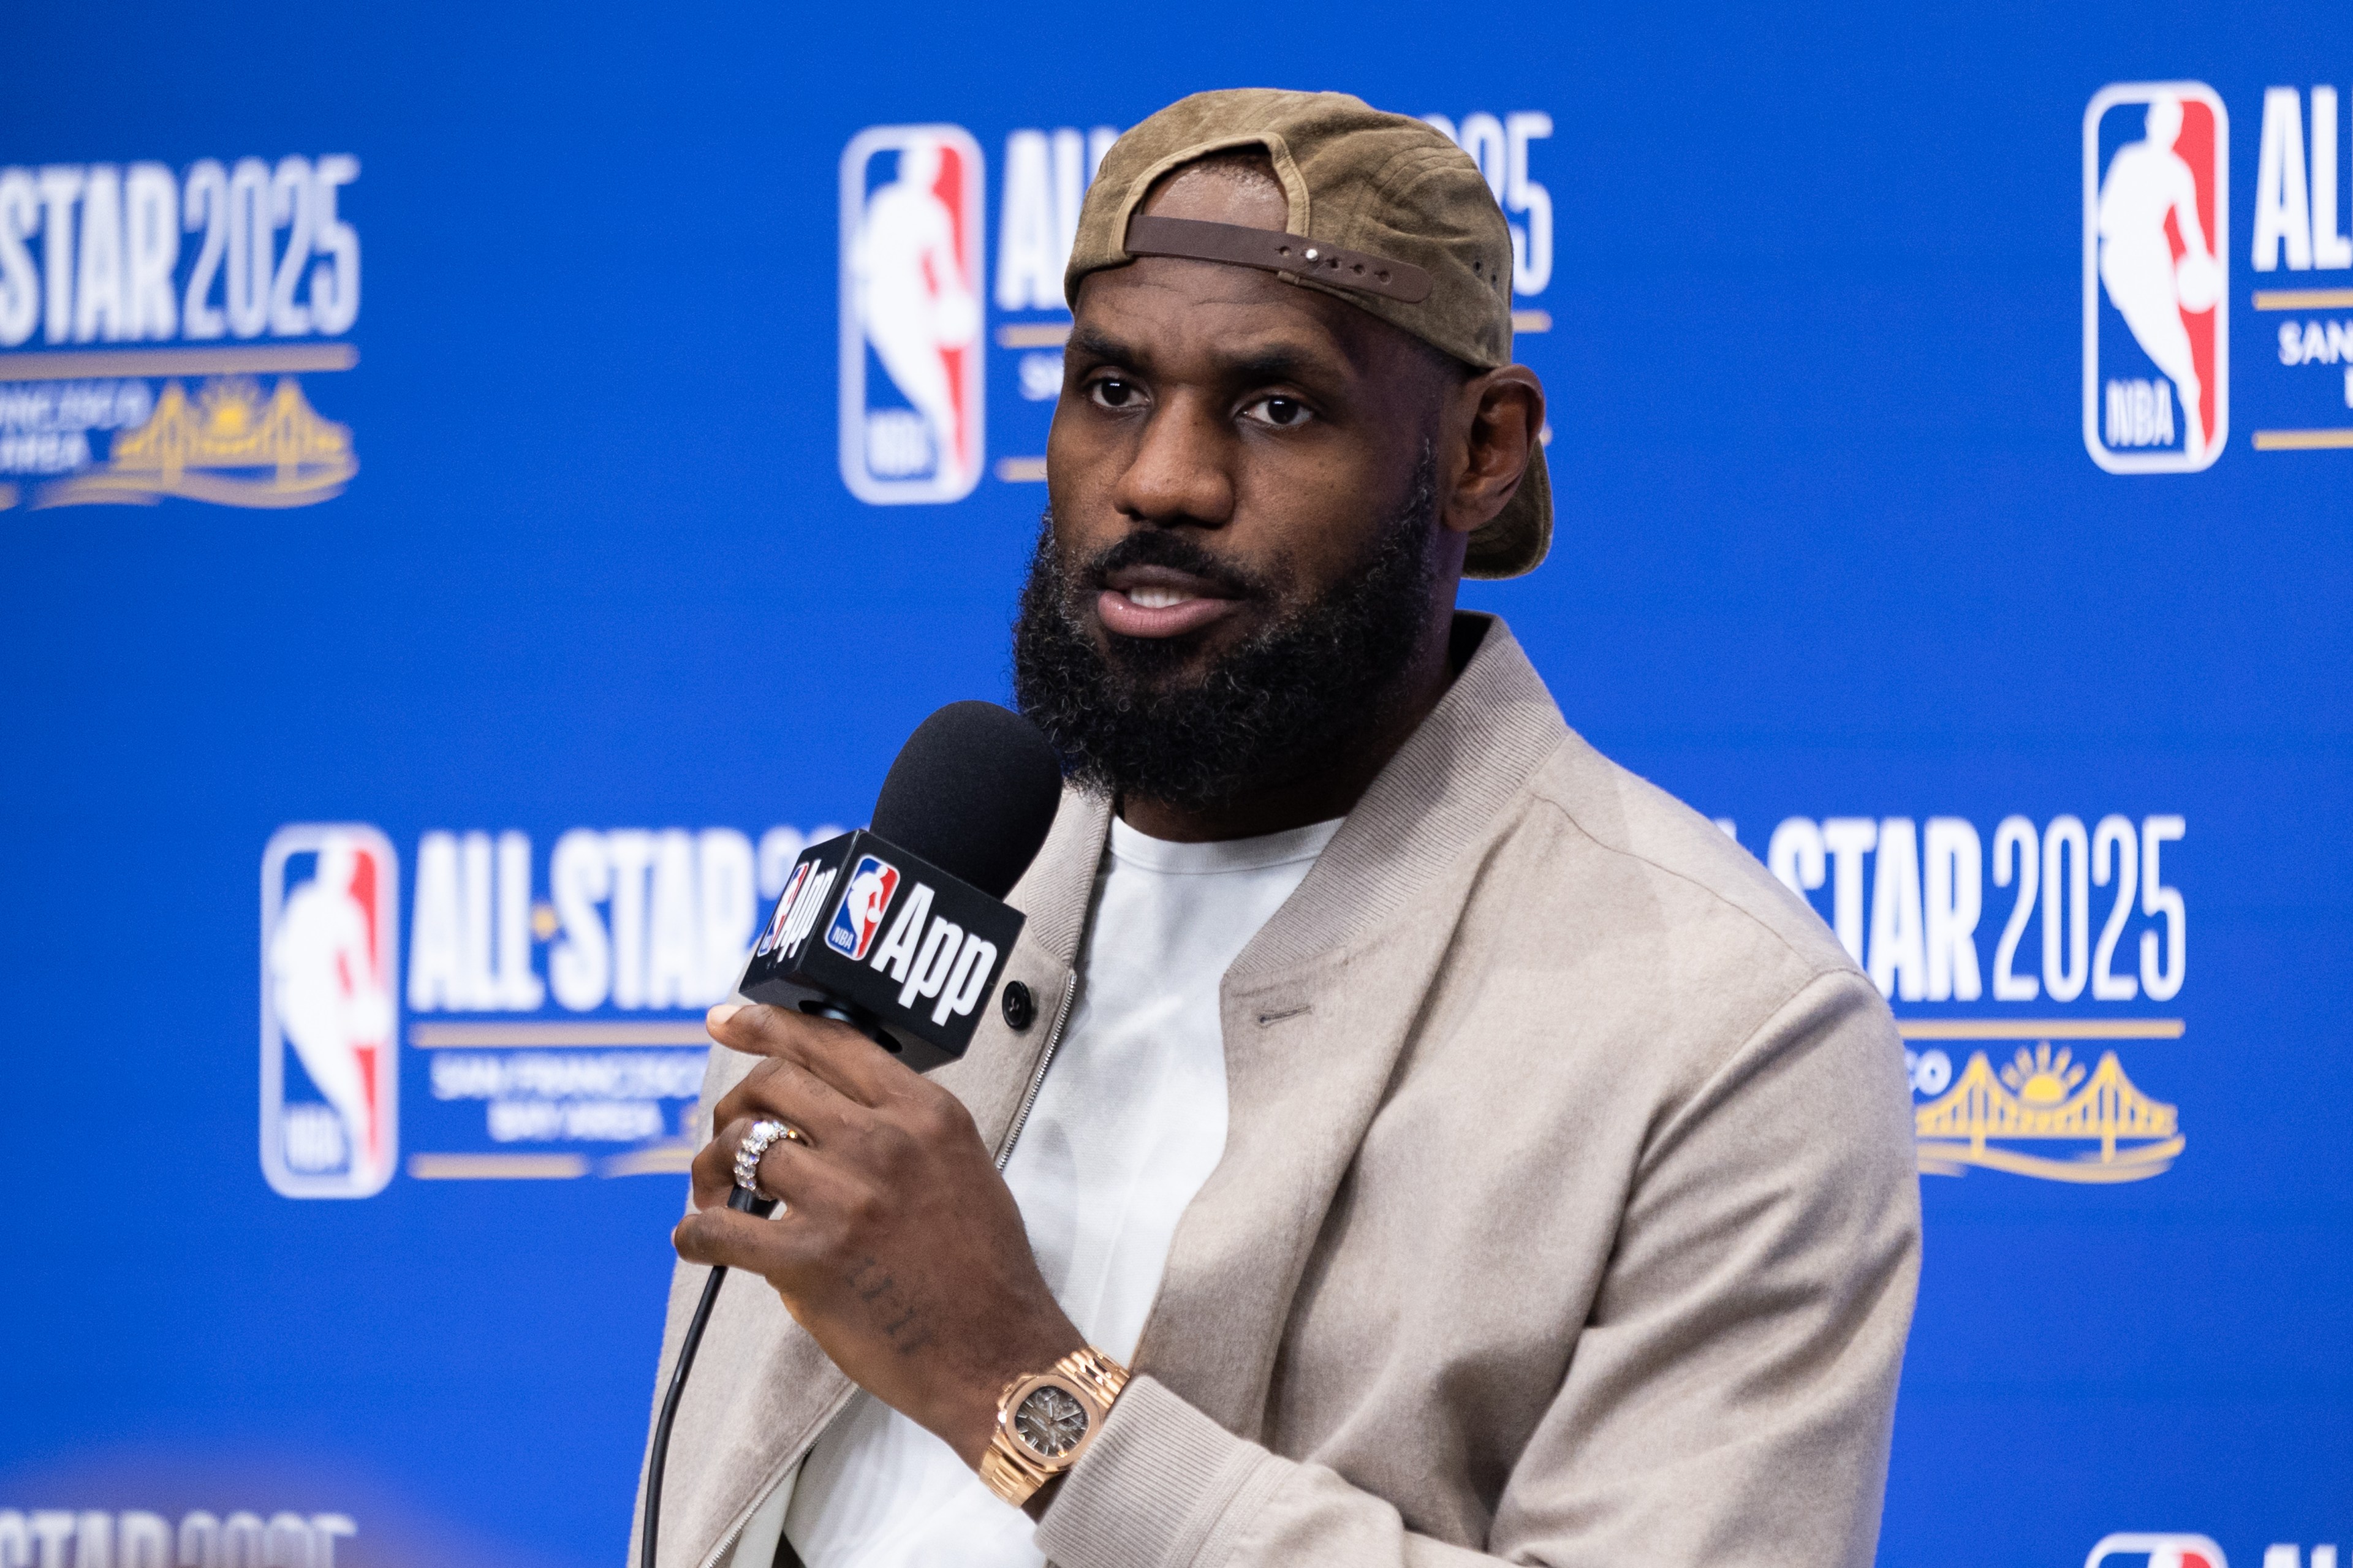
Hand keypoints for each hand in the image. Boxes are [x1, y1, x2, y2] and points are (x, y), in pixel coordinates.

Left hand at [674, 1003, 1083, 1468]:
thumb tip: (820, 1115)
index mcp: (926, 1112)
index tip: (725, 1022)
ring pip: (740, 1148)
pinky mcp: (810, 1259)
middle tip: (726, 1136)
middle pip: (773, 1084)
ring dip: (711, 1170)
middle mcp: (884, 1142)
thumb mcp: (961, 1166)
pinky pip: (718, 1229)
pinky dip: (694, 1234)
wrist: (999, 1356)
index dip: (766, 1023)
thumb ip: (901, 1127)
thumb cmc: (982, 1271)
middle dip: (733, 1105)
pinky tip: (699, 1243)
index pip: (832, 1041)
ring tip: (715, 1198)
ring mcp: (845, 1198)